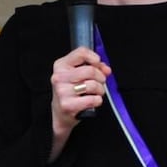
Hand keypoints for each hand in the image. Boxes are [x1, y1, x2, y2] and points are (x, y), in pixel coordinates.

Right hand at [47, 47, 110, 161]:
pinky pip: (93, 99)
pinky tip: (92, 101)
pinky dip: (97, 100)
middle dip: (100, 77)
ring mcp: (62, 91)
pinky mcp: (68, 105)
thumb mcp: (77, 74)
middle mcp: (59, 77)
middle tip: (100, 82)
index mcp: (60, 65)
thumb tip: (106, 69)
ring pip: (92, 85)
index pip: (81, 53)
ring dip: (100, 90)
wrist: (60, 113)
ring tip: (96, 92)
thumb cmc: (70, 91)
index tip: (98, 63)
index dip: (94, 57)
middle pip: (90, 70)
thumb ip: (94, 67)